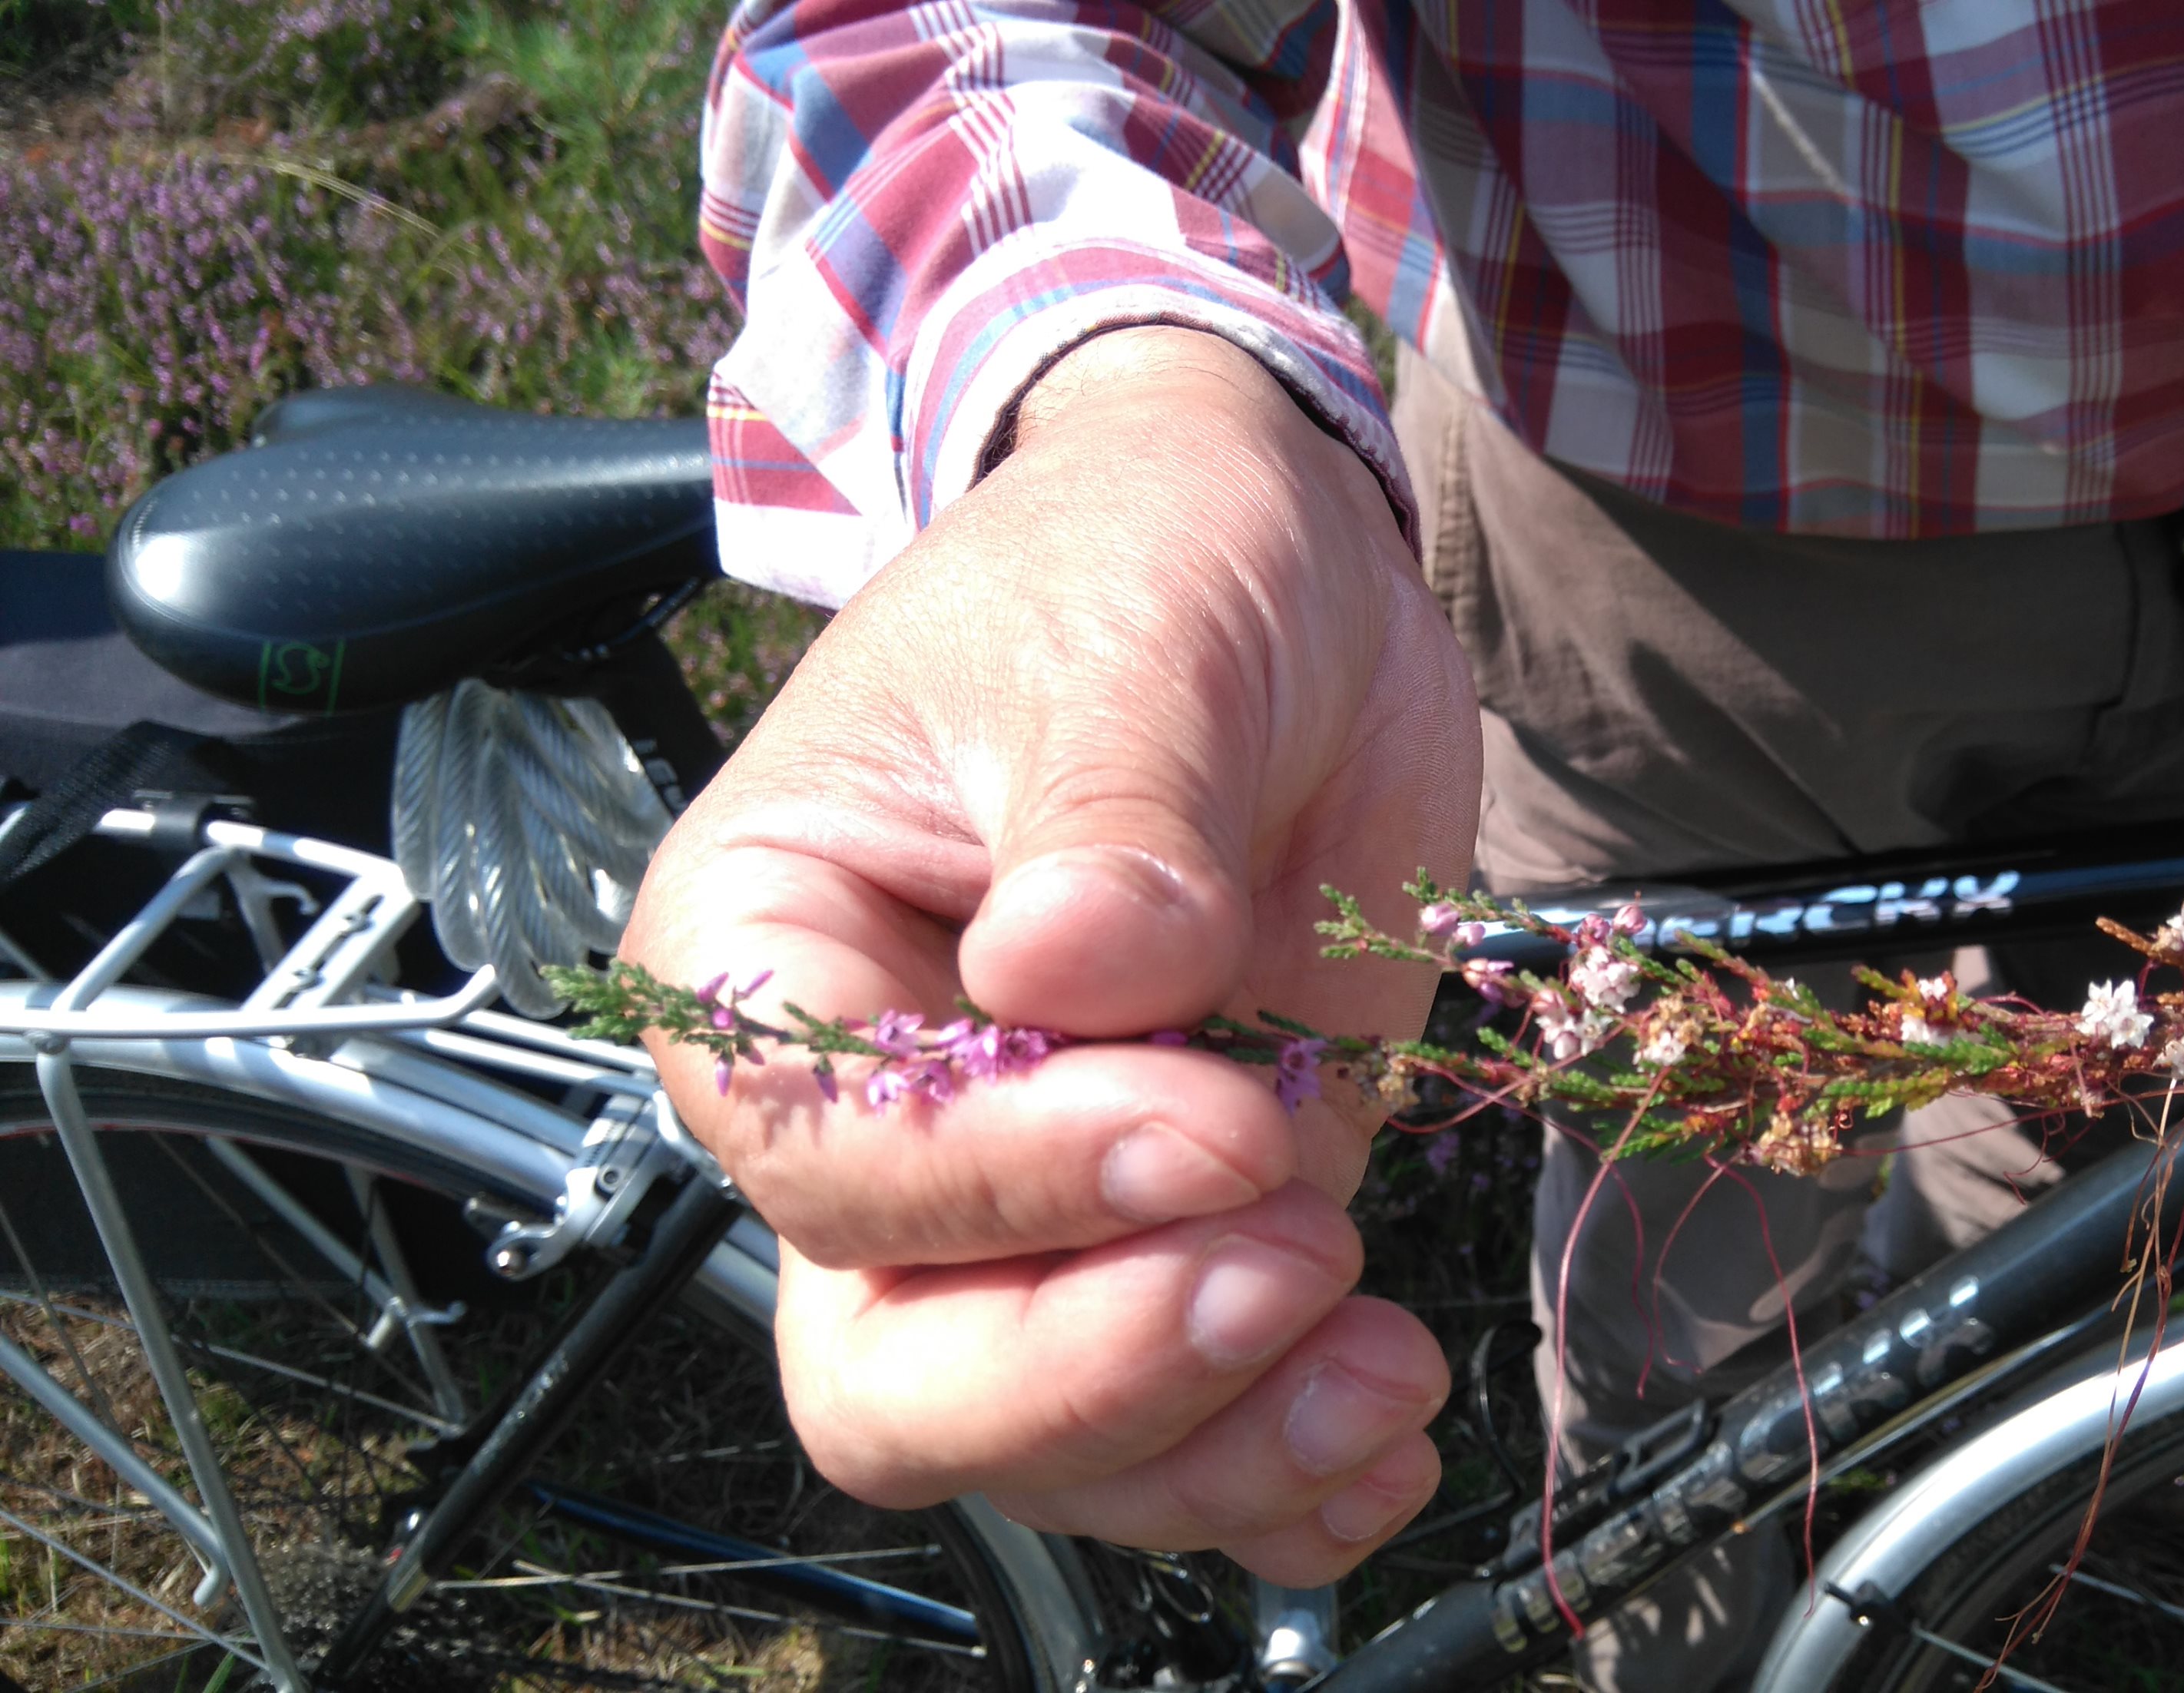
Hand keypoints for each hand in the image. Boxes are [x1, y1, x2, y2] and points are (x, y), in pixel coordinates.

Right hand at [622, 327, 1479, 1577]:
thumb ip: (1109, 809)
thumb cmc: (1143, 566)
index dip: (1010, 1180)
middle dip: (1095, 1370)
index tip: (1213, 1119)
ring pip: (1047, 1437)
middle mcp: (875, 1124)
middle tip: (1293, 1264)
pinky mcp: (1186, 1228)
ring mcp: (1035, 1202)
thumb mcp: (1132, 635)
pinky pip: (1191, 1423)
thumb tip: (1076, 969)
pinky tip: (1383, 1448)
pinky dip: (1282, 1475)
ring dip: (1216, 1443)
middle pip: (897, 1373)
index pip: (830, 1157)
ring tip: (1384, 1370)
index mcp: (773, 961)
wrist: (1280, 572)